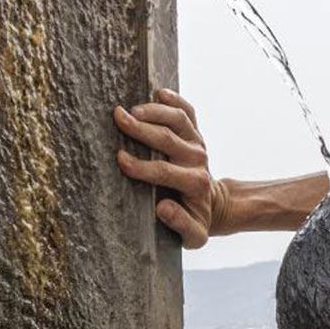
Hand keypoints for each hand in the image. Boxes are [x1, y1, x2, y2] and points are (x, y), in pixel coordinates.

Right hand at [113, 88, 226, 248]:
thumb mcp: (192, 236)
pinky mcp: (195, 133)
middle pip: (169, 139)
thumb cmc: (195, 221)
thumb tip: (163, 208)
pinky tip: (157, 92)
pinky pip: (187, 111)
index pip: (165, 171)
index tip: (120, 159)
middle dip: (141, 128)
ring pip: (178, 119)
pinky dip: (174, 99)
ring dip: (154, 110)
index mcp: (195, 184)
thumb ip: (181, 225)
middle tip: (118, 118)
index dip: (142, 166)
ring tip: (130, 108)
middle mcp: (198, 160)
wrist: (212, 207)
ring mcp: (198, 143)